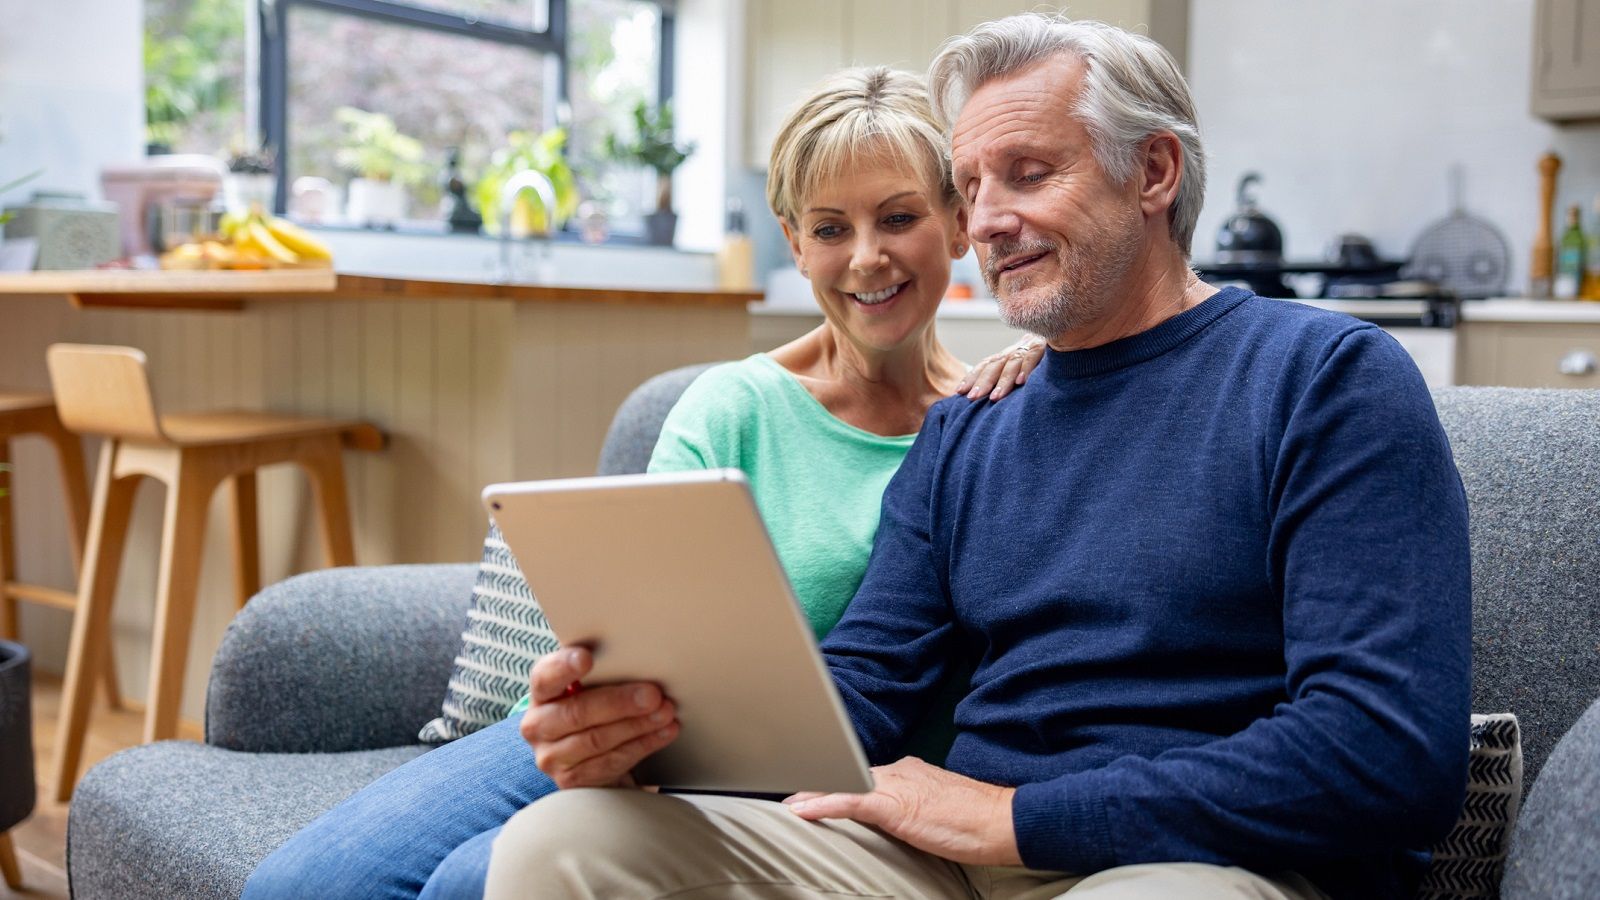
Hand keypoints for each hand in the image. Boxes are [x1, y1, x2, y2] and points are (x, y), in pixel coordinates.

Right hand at [519, 646, 679, 788]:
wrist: (584, 755)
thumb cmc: (592, 707)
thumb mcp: (589, 687)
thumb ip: (604, 673)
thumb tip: (641, 660)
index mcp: (542, 692)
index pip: (545, 677)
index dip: (564, 667)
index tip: (587, 658)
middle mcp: (538, 725)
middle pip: (577, 713)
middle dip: (620, 703)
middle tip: (653, 695)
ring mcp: (551, 756)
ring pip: (597, 740)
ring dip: (638, 726)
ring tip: (665, 713)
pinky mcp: (571, 780)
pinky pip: (610, 762)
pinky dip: (642, 745)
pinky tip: (662, 733)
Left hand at [783, 757, 1020, 865]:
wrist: (1002, 820)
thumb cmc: (977, 820)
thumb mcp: (938, 807)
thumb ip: (914, 804)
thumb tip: (900, 814)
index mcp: (908, 770)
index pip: (864, 772)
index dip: (836, 779)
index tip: (813, 786)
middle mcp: (897, 771)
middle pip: (846, 774)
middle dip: (816, 784)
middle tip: (787, 792)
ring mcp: (895, 786)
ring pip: (841, 784)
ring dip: (810, 794)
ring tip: (785, 803)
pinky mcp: (894, 805)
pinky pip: (849, 801)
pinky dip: (821, 805)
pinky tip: (799, 812)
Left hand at [954, 336, 1046, 400]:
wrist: (1066, 333)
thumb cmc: (1042, 358)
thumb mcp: (1022, 366)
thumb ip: (1008, 378)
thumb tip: (991, 400)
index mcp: (1006, 356)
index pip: (985, 365)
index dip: (972, 377)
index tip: (959, 392)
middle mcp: (1014, 350)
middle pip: (994, 365)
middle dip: (982, 382)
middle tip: (972, 398)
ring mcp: (1029, 347)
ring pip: (1012, 363)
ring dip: (1003, 381)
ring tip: (995, 397)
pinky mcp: (1045, 346)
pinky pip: (1034, 357)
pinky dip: (1027, 368)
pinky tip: (1022, 382)